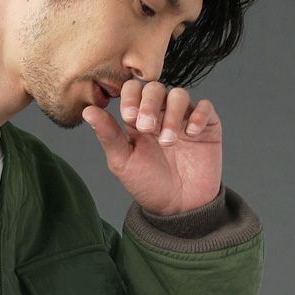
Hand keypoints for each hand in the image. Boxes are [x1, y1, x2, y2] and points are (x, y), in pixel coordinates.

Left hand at [83, 79, 221, 215]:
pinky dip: (198, 115)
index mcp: (138, 118)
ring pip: (179, 94)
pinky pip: (206, 107)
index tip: (129, 116)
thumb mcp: (123, 162)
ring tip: (167, 141)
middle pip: (155, 88)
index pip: (134, 89)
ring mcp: (184, 118)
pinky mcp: (207, 126)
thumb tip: (87, 110)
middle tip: (146, 127)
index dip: (131, 97)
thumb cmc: (147, 184)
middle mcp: (161, 113)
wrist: (177, 207)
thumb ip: (108, 135)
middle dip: (149, 104)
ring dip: (171, 114)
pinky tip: (191, 133)